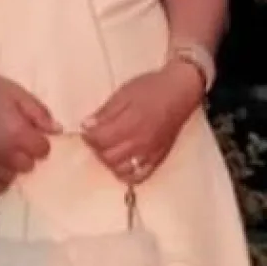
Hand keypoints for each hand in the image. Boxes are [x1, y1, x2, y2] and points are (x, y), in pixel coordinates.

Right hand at [0, 66, 58, 194]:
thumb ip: (39, 113)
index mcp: (18, 134)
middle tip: (17, 138)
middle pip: (29, 166)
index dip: (40, 140)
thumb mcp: (17, 93)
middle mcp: (4, 153)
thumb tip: (57, 130)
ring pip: (11, 177)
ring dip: (13, 166)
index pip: (43, 150)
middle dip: (27, 153)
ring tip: (5, 150)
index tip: (32, 131)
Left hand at [83, 63, 203, 183]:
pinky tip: (123, 162)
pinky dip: (127, 173)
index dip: (88, 135)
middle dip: (96, 147)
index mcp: (130, 124)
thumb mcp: (123, 93)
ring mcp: (149, 153)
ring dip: (109, 161)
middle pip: (107, 157)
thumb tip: (86, 126)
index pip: (99, 140)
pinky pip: (139, 176)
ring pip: (120, 169)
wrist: (180, 91)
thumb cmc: (152, 88)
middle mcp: (140, 142)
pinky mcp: (157, 158)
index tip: (87, 128)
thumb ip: (105, 112)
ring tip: (109, 147)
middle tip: (97, 136)